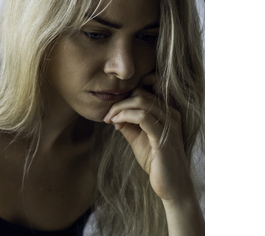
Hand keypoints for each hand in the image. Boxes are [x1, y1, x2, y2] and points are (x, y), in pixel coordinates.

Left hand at [103, 73, 194, 202]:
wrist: (171, 185)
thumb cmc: (155, 162)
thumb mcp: (137, 138)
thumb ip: (128, 124)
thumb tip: (113, 114)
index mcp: (167, 113)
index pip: (143, 92)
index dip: (124, 98)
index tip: (111, 112)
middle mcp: (172, 115)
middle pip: (140, 94)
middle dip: (119, 103)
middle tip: (107, 116)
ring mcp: (170, 125)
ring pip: (141, 102)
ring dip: (119, 109)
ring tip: (110, 120)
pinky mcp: (164, 137)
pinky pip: (143, 117)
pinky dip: (125, 116)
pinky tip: (116, 124)